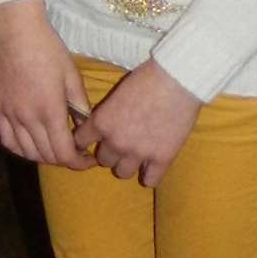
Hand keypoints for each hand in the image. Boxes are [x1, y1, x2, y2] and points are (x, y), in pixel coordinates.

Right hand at [0, 0, 93, 166]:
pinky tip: (30, 146)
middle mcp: (27, 118)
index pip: (63, 152)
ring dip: (45, 157)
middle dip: (65, 160)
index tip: (89, 159)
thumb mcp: (72, 76)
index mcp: (49, 110)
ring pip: (27, 152)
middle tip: (76, 153)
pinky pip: (7, 140)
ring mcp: (10, 115)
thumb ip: (80, 106)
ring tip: (56, 149)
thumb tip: (86, 128)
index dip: (79, 163)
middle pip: (47, 155)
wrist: (17, 32)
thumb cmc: (49, 50)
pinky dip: (21, 150)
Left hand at [79, 59, 201, 186]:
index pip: (80, 143)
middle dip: (111, 152)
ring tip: (137, 157)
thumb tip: (104, 124)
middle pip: (103, 160)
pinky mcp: (161, 159)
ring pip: (122, 173)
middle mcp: (115, 141)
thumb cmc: (147, 78)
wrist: (176, 80)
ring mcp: (138, 153)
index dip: (87, 143)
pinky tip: (153, 167)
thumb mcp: (117, 93)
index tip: (94, 141)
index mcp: (101, 122)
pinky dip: (150, 176)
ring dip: (127, 165)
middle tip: (123, 144)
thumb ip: (108, 113)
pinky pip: (150, 180)